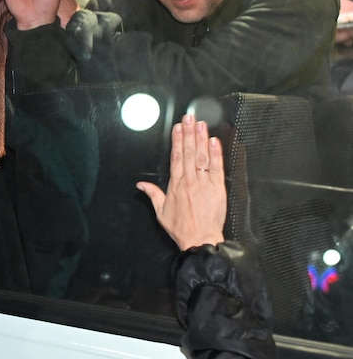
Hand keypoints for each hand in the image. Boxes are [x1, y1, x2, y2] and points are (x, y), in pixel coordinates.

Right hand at [137, 115, 226, 250]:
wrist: (200, 240)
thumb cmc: (181, 228)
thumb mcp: (161, 212)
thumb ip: (152, 194)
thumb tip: (141, 185)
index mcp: (175, 185)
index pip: (176, 157)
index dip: (177, 140)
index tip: (178, 127)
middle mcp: (189, 181)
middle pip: (188, 152)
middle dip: (188, 133)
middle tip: (189, 118)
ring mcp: (204, 184)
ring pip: (201, 157)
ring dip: (201, 139)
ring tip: (201, 124)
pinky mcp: (218, 189)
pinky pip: (217, 168)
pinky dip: (216, 154)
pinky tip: (214, 142)